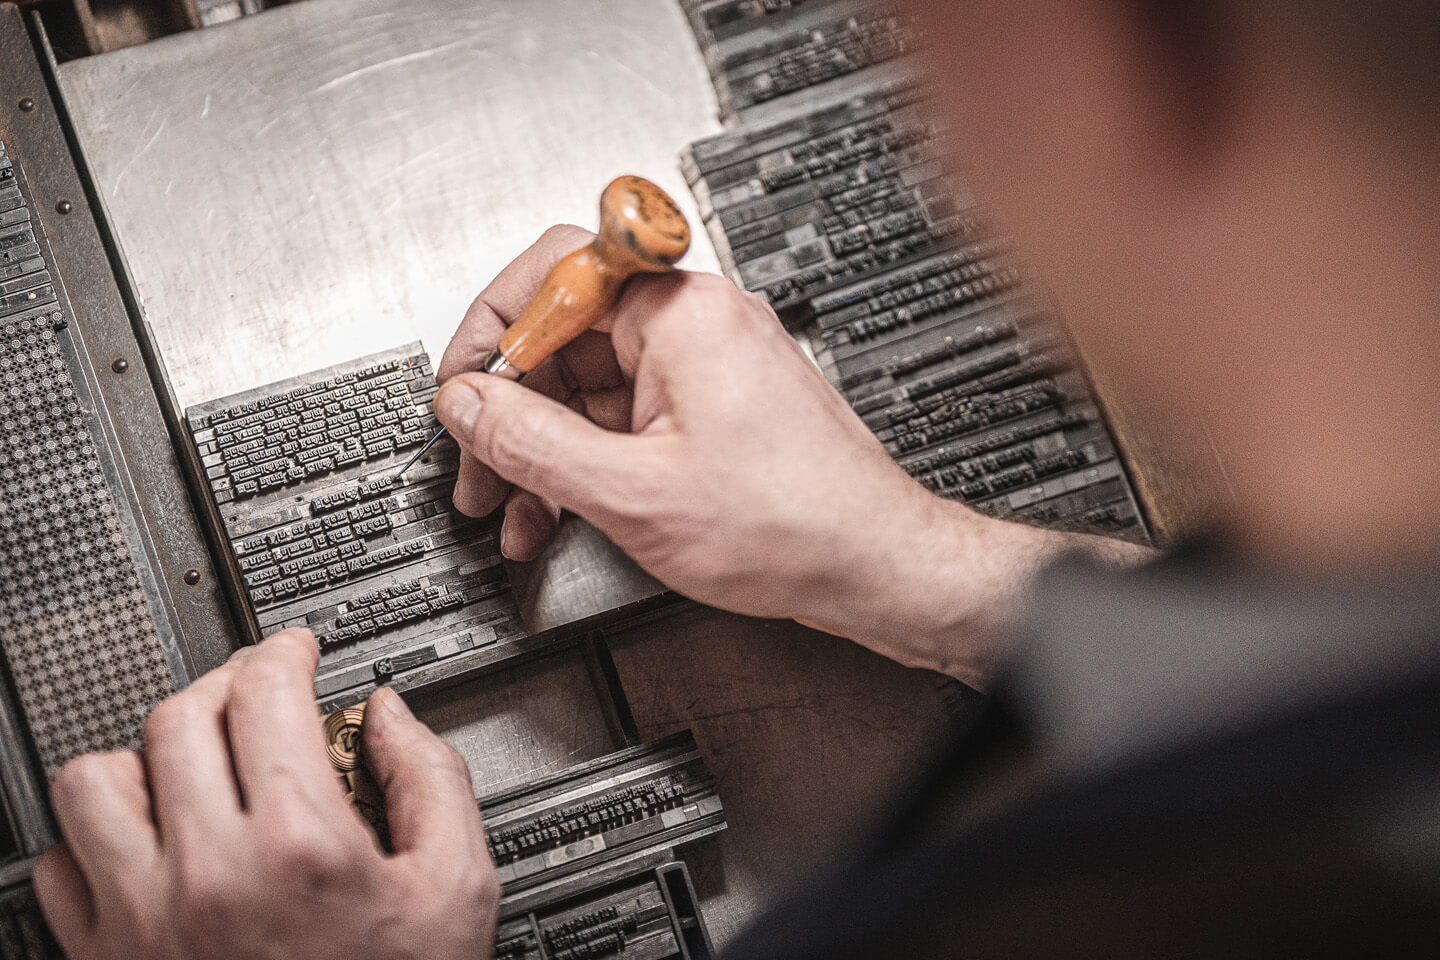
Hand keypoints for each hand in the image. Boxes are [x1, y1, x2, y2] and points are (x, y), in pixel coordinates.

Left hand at [32, 630, 498, 959]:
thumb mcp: (459, 889)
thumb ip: (434, 781)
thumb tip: (391, 716)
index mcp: (298, 845)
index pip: (265, 693)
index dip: (283, 651)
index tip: (294, 653)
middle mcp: (206, 873)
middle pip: (178, 717)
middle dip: (223, 685)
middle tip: (253, 694)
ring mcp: (142, 920)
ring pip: (95, 781)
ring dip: (144, 755)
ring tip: (187, 763)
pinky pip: (57, 867)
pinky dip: (94, 839)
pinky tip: (147, 843)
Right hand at [436, 226, 1030, 676]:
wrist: (872, 564)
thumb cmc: (792, 524)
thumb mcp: (631, 492)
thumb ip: (531, 443)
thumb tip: (467, 405)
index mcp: (681, 313)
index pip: (553, 273)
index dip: (492, 333)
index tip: (463, 388)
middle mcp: (697, 322)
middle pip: (566, 335)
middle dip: (511, 410)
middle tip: (478, 470)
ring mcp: (708, 363)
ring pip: (591, 383)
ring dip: (543, 448)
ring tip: (514, 510)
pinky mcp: (714, 405)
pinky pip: (627, 413)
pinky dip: (588, 458)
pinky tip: (560, 509)